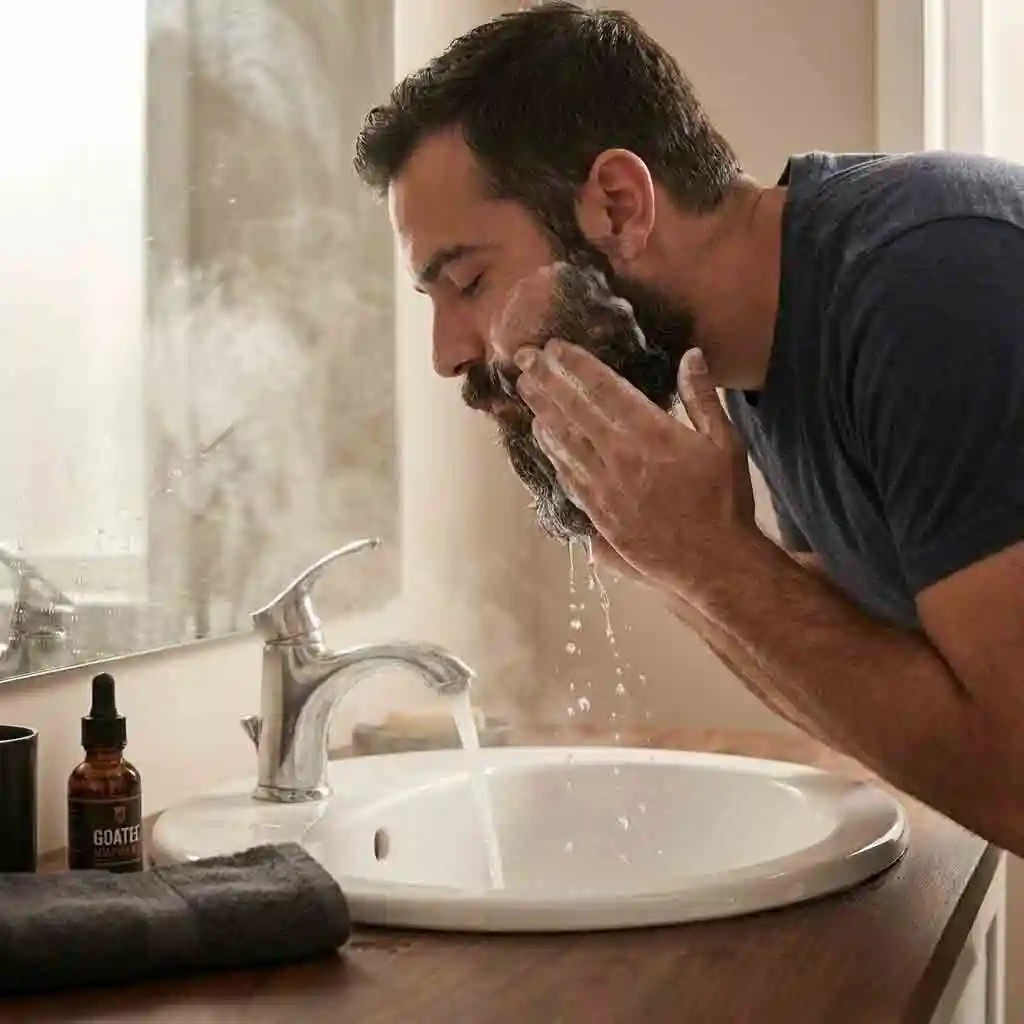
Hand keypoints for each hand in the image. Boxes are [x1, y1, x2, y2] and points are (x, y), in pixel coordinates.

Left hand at [514, 341, 756, 593]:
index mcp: (652, 432)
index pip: (603, 387)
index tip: (554, 347)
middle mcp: (621, 456)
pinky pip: (567, 476)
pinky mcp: (598, 514)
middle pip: (573, 409)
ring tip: (525, 389)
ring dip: (541, 411)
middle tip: (524, 358)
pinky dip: (551, 451)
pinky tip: (542, 437)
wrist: (714, 561)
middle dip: (546, 380)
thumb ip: (701, 397)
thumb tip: (691, 355)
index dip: (575, 364)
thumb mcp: (725, 441)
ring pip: (563, 441)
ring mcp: (605, 487)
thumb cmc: (724, 500)